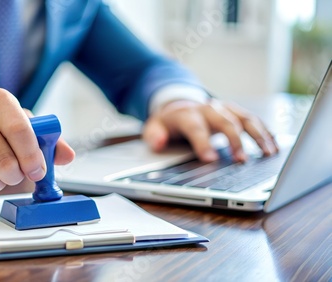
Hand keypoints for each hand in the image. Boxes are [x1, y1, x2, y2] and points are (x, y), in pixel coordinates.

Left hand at [142, 99, 277, 161]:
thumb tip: (159, 142)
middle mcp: (209, 109)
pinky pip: (254, 120)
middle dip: (235, 141)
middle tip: (242, 161)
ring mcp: (225, 109)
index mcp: (188, 114)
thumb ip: (154, 135)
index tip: (211, 160)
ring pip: (245, 119)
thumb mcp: (153, 127)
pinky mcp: (236, 112)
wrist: (179, 105)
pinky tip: (275, 146)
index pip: (196, 128)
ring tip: (268, 154)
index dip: (203, 143)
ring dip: (258, 136)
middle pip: (226, 122)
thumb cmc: (169, 122)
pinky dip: (266, 132)